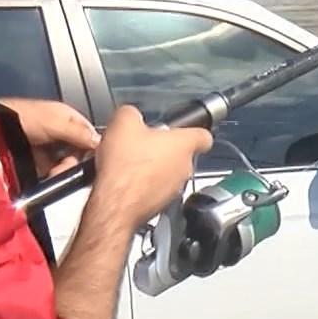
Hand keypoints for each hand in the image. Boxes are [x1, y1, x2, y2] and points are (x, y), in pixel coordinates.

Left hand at [0, 97, 99, 177]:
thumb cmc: (22, 119)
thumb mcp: (56, 123)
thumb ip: (79, 133)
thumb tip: (101, 142)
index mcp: (65, 116)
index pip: (88, 131)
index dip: (92, 145)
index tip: (94, 159)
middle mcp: (57, 131)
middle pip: (78, 150)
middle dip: (75, 160)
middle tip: (67, 167)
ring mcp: (45, 148)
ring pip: (66, 162)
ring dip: (63, 169)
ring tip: (54, 173)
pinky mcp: (35, 163)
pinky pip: (52, 171)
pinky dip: (52, 175)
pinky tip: (48, 176)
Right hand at [89, 106, 213, 233]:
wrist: (114, 203)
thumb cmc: (124, 167)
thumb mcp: (123, 121)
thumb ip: (133, 113)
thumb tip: (131, 115)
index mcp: (183, 145)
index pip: (203, 135)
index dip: (192, 130)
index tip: (183, 130)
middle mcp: (184, 168)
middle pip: (181, 154)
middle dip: (163, 149)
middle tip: (143, 145)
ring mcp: (174, 189)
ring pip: (169, 174)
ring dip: (153, 169)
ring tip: (130, 164)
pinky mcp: (160, 205)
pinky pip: (156, 190)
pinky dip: (144, 186)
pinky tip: (125, 181)